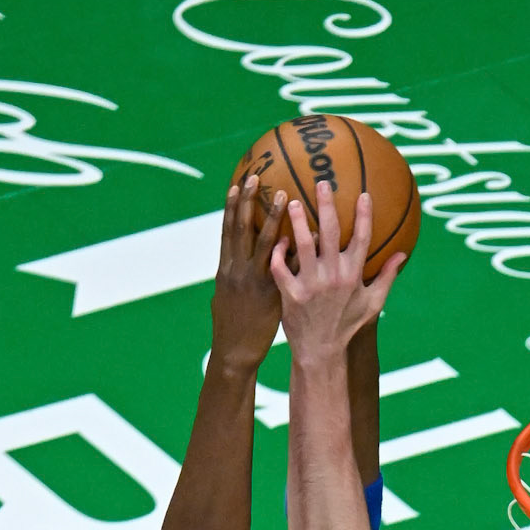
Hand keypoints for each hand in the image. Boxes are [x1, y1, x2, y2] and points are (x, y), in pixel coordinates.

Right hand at [210, 174, 287, 369]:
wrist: (235, 354)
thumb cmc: (232, 327)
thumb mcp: (225, 298)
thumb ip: (231, 276)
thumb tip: (235, 262)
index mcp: (225, 268)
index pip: (227, 231)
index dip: (230, 207)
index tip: (237, 183)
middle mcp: (236, 270)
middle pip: (241, 229)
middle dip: (247, 202)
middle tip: (257, 176)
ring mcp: (254, 281)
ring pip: (263, 242)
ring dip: (273, 217)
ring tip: (284, 195)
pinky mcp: (270, 294)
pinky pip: (284, 267)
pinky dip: (292, 249)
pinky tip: (305, 233)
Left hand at [271, 182, 401, 365]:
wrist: (320, 352)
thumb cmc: (346, 326)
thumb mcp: (372, 304)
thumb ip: (387, 277)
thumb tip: (403, 255)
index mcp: (353, 276)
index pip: (363, 239)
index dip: (364, 216)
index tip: (363, 194)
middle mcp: (333, 277)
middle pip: (331, 233)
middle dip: (327, 205)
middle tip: (322, 182)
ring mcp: (311, 285)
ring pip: (303, 245)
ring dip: (298, 221)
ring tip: (293, 202)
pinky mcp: (290, 294)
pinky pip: (280, 267)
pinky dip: (278, 252)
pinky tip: (277, 238)